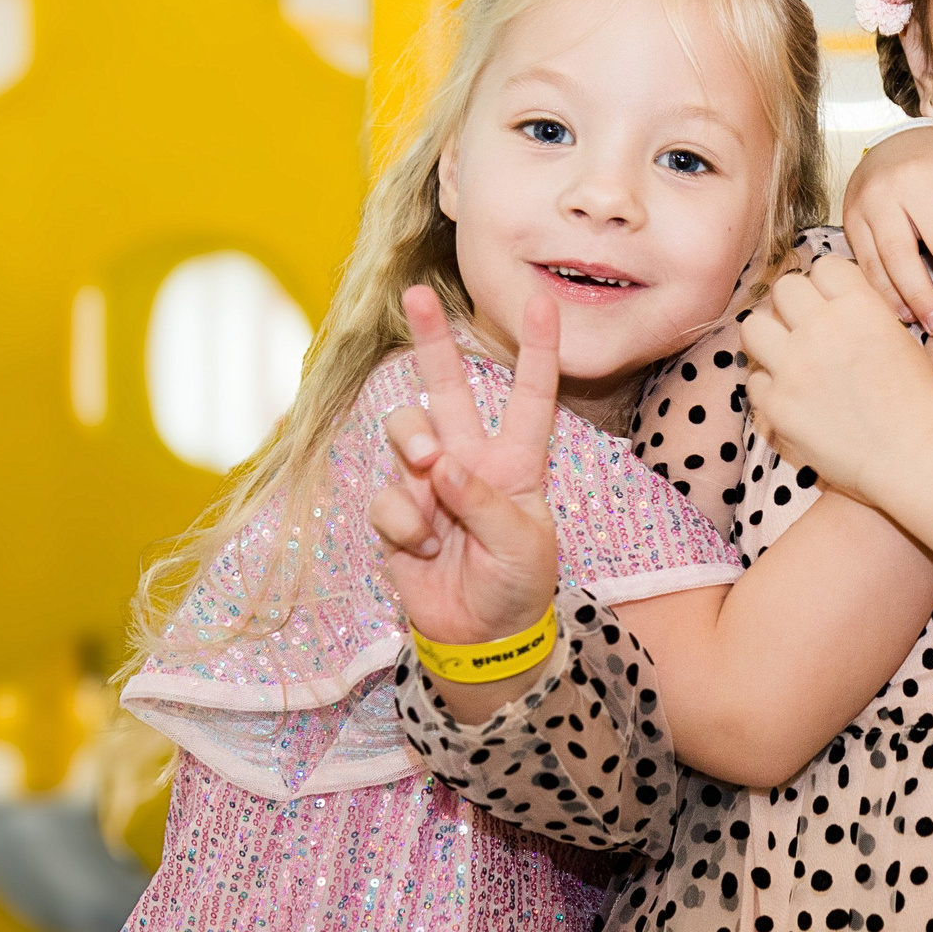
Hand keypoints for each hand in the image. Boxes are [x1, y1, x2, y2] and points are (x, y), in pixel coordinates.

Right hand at [367, 287, 562, 648]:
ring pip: (406, 432)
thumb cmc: (517, 584)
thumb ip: (483, 502)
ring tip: (428, 477)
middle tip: (417, 294)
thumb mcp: (522, 544)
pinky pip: (387, 499)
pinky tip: (424, 549)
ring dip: (412, 447)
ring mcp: (428, 482)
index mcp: (516, 460)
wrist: (480, 637)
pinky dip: (404, 524)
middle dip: (432, 339)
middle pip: (447, 387)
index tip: (545, 301)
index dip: (537, 350)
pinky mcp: (396, 512)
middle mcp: (470, 458)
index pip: (530, 396)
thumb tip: (439, 466)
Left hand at [742, 255, 932, 499]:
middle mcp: (821, 329)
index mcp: (859, 307)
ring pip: (753, 326)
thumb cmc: (919, 402)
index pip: (823, 267)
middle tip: (807, 328)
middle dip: (796, 306)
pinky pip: (754, 378)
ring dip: (770, 337)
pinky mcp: (776, 406)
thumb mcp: (901, 339)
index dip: (828, 285)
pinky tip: (792, 395)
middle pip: (784, 289)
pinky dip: (770, 384)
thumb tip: (831, 302)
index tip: (832, 303)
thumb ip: (863, 313)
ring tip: (787, 355)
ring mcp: (793, 368)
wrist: (915, 457)